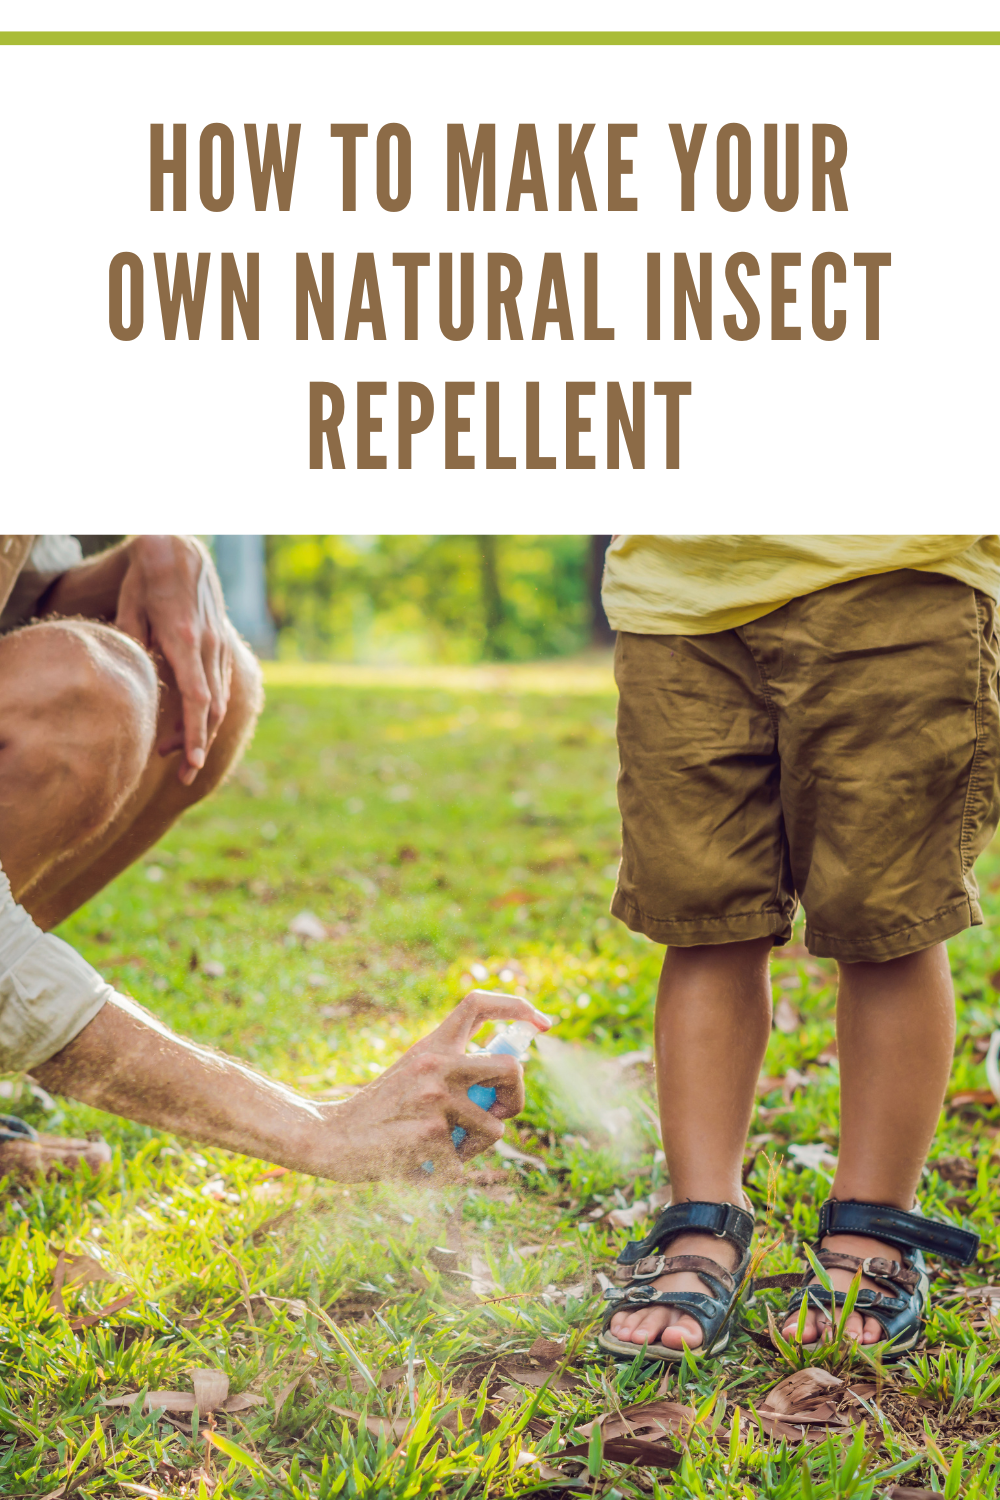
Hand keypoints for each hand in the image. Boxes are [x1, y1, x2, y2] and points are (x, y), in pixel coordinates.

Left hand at [115, 537, 232, 785]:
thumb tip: (132, 678)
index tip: (191, 763)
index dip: (195, 734)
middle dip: (198, 744)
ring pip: (219, 700)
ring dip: (200, 729)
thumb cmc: (147, 578)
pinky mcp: (220, 644)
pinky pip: (219, 685)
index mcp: (185, 638)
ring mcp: (218, 645)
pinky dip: (207, 710)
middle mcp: (208, 645)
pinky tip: (189, 723)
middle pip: (211, 708)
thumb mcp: (129, 606)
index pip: (197, 699)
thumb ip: (132, 643)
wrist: (180, 548)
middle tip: (181, 774)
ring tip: (172, 750)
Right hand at [313, 991, 551, 1181]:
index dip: (518, 1007)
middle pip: (512, 1069)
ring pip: (496, 1128)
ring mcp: (436, 1099)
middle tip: (499, 1113)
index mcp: (432, 1044)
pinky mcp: (431, 1135)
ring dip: (477, 1146)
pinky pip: (467, 1161)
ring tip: (444, 1148)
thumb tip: (508, 1075)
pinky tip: (422, 1164)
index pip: (479, 1004)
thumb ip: (452, 1069)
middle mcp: (437, 1064)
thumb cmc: (377, 1112)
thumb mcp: (413, 1073)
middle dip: (517, 1098)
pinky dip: (451, 1170)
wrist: (330, 1138)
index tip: (543, 1025)